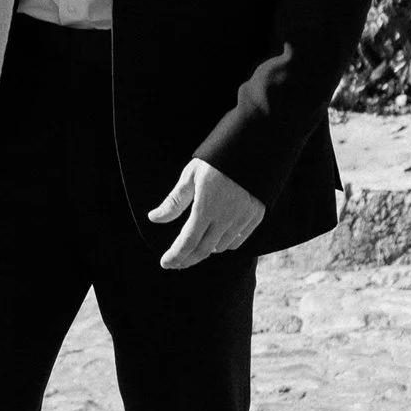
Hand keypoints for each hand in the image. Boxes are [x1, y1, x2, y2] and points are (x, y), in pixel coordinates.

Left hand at [149, 157, 264, 269]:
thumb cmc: (217, 159)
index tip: (165, 262)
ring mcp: (243, 218)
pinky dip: (225, 244)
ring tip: (195, 243)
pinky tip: (216, 239)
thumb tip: (154, 218)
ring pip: (220, 247)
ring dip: (206, 249)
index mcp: (206, 207)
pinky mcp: (256, 216)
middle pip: (203, 250)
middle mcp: (226, 217)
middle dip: (187, 259)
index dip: (175, 255)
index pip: (187, 241)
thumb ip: (174, 201)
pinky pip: (238, 241)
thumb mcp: (191, 176)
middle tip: (176, 262)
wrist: (254, 147)